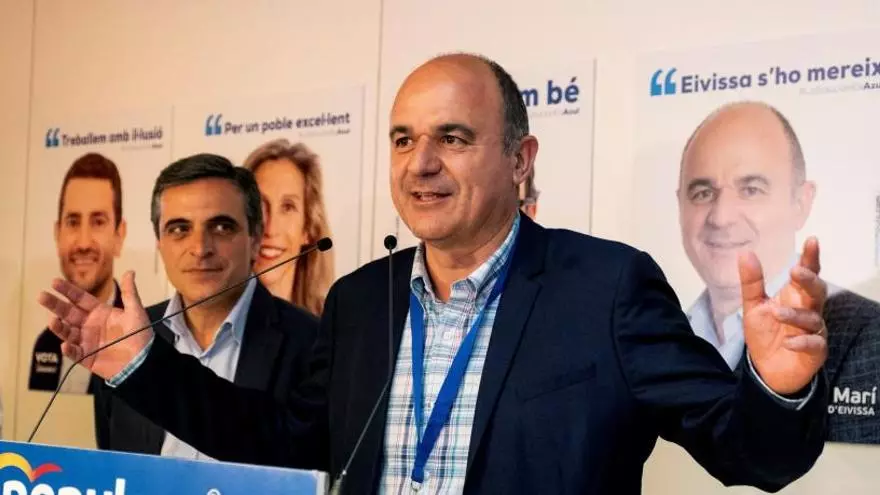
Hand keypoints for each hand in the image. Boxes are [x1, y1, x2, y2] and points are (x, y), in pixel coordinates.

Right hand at [37, 271, 151, 379]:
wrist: (144, 360)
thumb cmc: (141, 335)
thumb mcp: (135, 311)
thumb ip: (129, 293)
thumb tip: (130, 271)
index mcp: (99, 312)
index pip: (80, 299)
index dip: (68, 291)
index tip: (54, 282)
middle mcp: (90, 325)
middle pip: (68, 313)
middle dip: (55, 305)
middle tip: (42, 296)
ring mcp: (87, 341)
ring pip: (68, 332)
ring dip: (59, 327)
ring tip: (53, 321)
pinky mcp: (87, 357)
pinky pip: (74, 353)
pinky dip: (69, 349)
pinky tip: (65, 345)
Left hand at [742, 237, 827, 394]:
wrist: (766, 368)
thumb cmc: (765, 333)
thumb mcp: (753, 306)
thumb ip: (752, 282)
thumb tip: (745, 253)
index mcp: (795, 296)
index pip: (807, 273)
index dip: (811, 258)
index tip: (812, 241)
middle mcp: (809, 310)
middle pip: (818, 291)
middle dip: (809, 280)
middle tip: (795, 272)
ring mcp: (814, 330)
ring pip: (812, 318)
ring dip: (795, 315)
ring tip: (776, 314)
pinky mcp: (815, 351)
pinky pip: (814, 344)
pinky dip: (802, 342)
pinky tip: (788, 342)